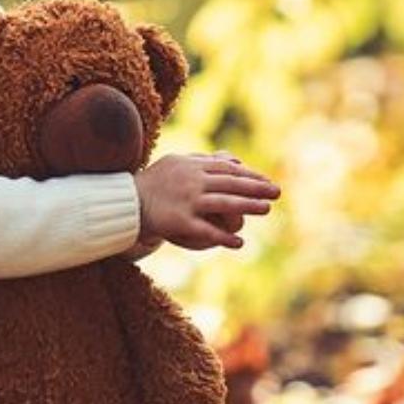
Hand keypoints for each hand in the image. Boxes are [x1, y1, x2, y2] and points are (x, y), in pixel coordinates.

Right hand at [135, 152, 278, 250]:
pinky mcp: (179, 221)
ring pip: (223, 204)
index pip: (227, 169)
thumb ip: (204, 161)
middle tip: (277, 192)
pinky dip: (223, 237)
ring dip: (247, 207)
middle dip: (256, 188)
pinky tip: (238, 243)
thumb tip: (235, 161)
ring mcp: (186, 201)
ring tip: (266, 210)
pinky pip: (206, 231)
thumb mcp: (177, 163)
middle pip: (230, 184)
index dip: (250, 175)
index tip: (267, 181)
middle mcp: (191, 181)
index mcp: (191, 165)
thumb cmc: (154, 182)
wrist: (126, 202)